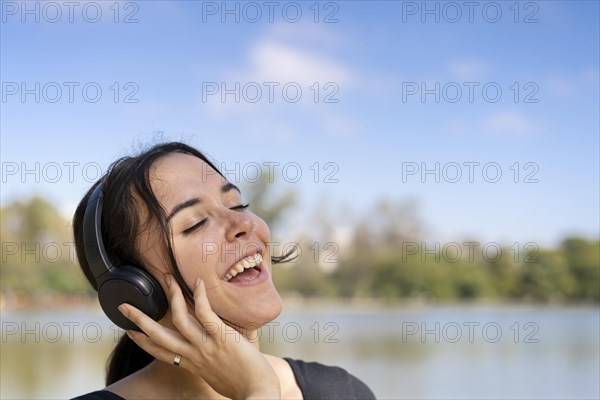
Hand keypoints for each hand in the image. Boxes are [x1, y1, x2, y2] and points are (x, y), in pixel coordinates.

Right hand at [118, 275, 280, 399]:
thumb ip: (213, 362)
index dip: (143, 343)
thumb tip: (217, 352)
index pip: (161, 353)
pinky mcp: (222, 338)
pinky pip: (206, 313)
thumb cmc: (245, 385)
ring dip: (171, 297)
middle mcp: (194, 355)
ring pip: (179, 319)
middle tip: (123, 306)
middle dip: (139, 320)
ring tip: (165, 279)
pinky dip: (200, 296)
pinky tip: (198, 282)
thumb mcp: (219, 376)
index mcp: (192, 364)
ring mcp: (207, 346)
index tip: (131, 333)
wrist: (259, 393)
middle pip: (158, 336)